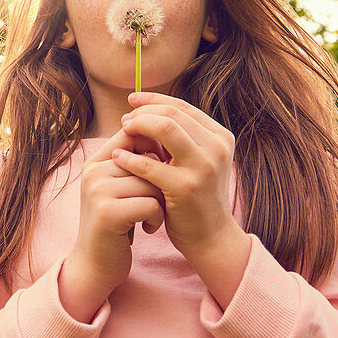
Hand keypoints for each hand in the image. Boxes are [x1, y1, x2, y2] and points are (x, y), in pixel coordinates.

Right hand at [60, 129, 165, 321]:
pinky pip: (150, 204)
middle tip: (158, 200)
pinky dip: (157, 217)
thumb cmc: (117, 223)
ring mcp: (97, 191)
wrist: (95, 265)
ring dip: (161, 202)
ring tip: (153, 215)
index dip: (155, 149)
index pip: (132, 134)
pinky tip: (149, 227)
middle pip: (146, 159)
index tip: (163, 171)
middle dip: (160, 181)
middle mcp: (93, 171)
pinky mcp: (107, 213)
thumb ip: (135, 163)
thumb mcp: (120, 188)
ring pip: (151, 182)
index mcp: (96, 161)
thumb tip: (169, 136)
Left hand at [114, 91, 240, 258]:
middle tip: (124, 120)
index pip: (183, 107)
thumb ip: (182, 138)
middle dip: (143, 113)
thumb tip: (145, 110)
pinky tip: (117, 158)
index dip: (154, 100)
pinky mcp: (186, 188)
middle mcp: (217, 148)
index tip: (132, 100)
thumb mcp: (198, 162)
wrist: (212, 238)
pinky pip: (150, 164)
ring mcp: (204, 167)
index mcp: (220, 138)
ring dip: (138, 126)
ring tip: (122, 132)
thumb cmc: (198, 198)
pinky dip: (130, 158)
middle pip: (172, 114)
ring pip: (165, 128)